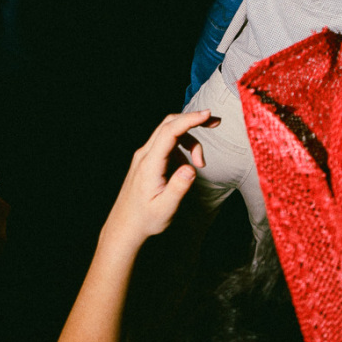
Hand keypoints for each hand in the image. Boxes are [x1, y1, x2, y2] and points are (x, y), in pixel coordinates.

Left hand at [103, 111, 210, 248]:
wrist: (125, 226)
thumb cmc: (146, 219)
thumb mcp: (165, 209)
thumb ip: (179, 188)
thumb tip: (191, 168)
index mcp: (149, 164)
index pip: (169, 132)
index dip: (189, 120)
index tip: (207, 115)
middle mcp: (145, 155)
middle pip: (169, 124)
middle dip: (193, 120)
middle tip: (215, 122)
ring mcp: (144, 156)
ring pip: (169, 133)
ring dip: (190, 142)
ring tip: (200, 165)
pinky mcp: (147, 160)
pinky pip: (167, 145)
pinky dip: (182, 149)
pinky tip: (187, 168)